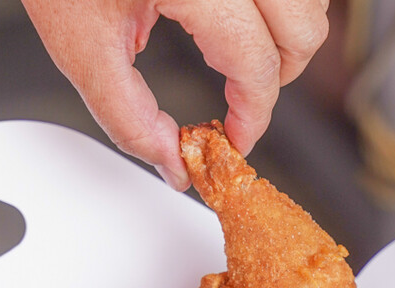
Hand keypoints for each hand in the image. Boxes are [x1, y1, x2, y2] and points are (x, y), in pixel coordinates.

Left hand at [21, 0, 329, 188]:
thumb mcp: (83, 45)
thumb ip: (129, 117)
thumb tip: (174, 164)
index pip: (253, 62)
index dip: (253, 115)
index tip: (238, 137)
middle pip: (301, 31)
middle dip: (278, 78)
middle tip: (245, 97)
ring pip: (311, 0)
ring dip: (288, 37)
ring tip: (245, 53)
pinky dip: (283, 5)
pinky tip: (246, 16)